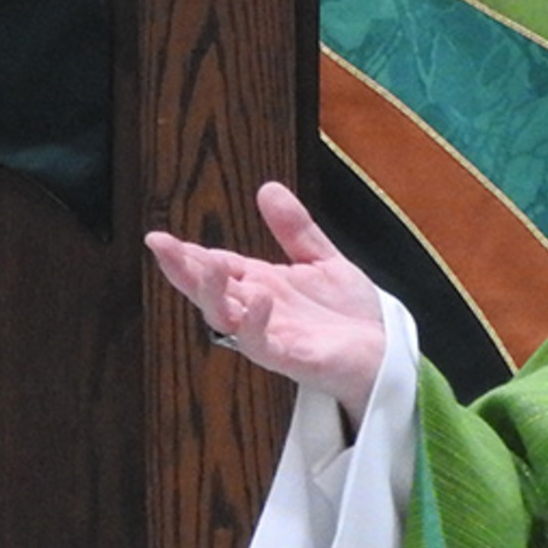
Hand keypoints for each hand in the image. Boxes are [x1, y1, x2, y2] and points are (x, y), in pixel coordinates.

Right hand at [145, 182, 386, 419]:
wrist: (386, 354)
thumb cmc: (350, 316)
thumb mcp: (322, 261)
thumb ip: (295, 229)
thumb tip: (268, 188)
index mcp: (261, 286)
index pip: (216, 267)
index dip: (189, 254)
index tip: (160, 237)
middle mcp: (258, 312)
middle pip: (210, 292)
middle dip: (184, 270)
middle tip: (162, 246)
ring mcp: (272, 336)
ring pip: (227, 318)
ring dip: (212, 293)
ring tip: (209, 265)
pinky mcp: (292, 359)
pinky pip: (262, 346)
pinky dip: (256, 323)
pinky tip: (259, 298)